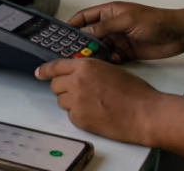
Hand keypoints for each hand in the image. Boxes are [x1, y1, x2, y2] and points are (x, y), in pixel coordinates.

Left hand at [36, 59, 161, 145]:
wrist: (144, 113)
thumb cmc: (135, 93)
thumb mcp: (110, 70)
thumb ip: (90, 70)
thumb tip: (79, 74)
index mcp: (85, 66)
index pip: (56, 66)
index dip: (45, 70)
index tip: (39, 73)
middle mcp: (77, 81)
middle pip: (55, 85)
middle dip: (64, 88)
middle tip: (78, 93)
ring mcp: (76, 100)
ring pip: (61, 101)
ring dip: (71, 102)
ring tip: (92, 104)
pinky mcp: (78, 118)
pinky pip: (70, 115)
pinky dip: (79, 115)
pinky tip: (95, 114)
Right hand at [68, 2, 183, 61]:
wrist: (178, 35)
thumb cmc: (155, 21)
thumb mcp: (127, 20)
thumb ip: (105, 26)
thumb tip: (85, 32)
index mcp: (110, 12)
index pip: (85, 17)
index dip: (73, 25)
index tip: (62, 35)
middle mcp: (112, 25)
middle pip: (90, 34)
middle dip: (80, 42)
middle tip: (69, 53)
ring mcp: (119, 39)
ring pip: (99, 47)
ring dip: (93, 54)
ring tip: (83, 63)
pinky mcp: (127, 52)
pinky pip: (111, 57)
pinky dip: (107, 62)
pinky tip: (104, 66)